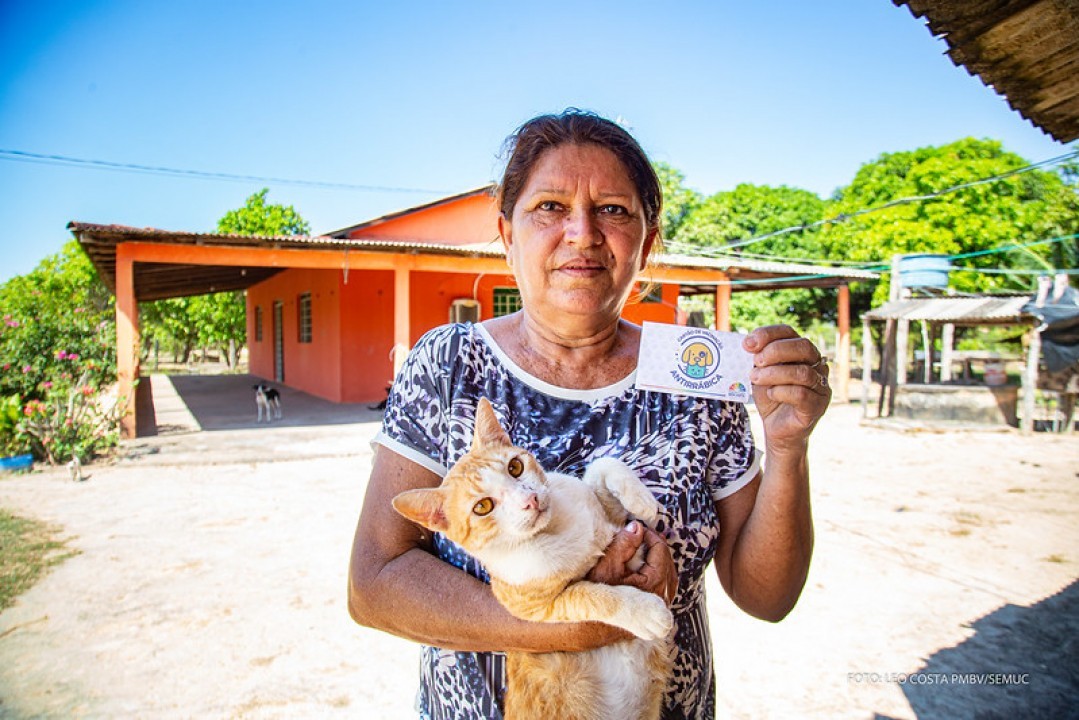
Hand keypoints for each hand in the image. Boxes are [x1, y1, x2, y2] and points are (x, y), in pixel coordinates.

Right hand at [587, 521, 677, 606]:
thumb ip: (623, 544)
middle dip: (655, 544)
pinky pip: (665, 586)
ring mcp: (662, 606)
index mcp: (654, 582)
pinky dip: (659, 572)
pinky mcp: (657, 612)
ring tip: (645, 546)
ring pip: (668, 573)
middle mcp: (662, 595)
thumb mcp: (606, 566)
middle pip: (667, 560)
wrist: (589, 628)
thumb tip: (637, 526)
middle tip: (640, 533)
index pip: (660, 549)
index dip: (649, 534)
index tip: (636, 526)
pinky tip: (647, 566)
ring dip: (658, 558)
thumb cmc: (595, 597)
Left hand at [743, 325, 830, 452]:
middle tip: (756, 361)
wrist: (778, 430)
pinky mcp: (818, 405)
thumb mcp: (761, 374)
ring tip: (756, 378)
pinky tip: (770, 394)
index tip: (748, 344)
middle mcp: (816, 365)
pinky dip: (781, 392)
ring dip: (774, 373)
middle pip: (803, 346)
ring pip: (802, 372)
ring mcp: (821, 385)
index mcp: (801, 352)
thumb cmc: (771, 398)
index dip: (769, 334)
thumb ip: (759, 359)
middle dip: (775, 351)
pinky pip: (801, 394)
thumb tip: (749, 344)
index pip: (789, 332)